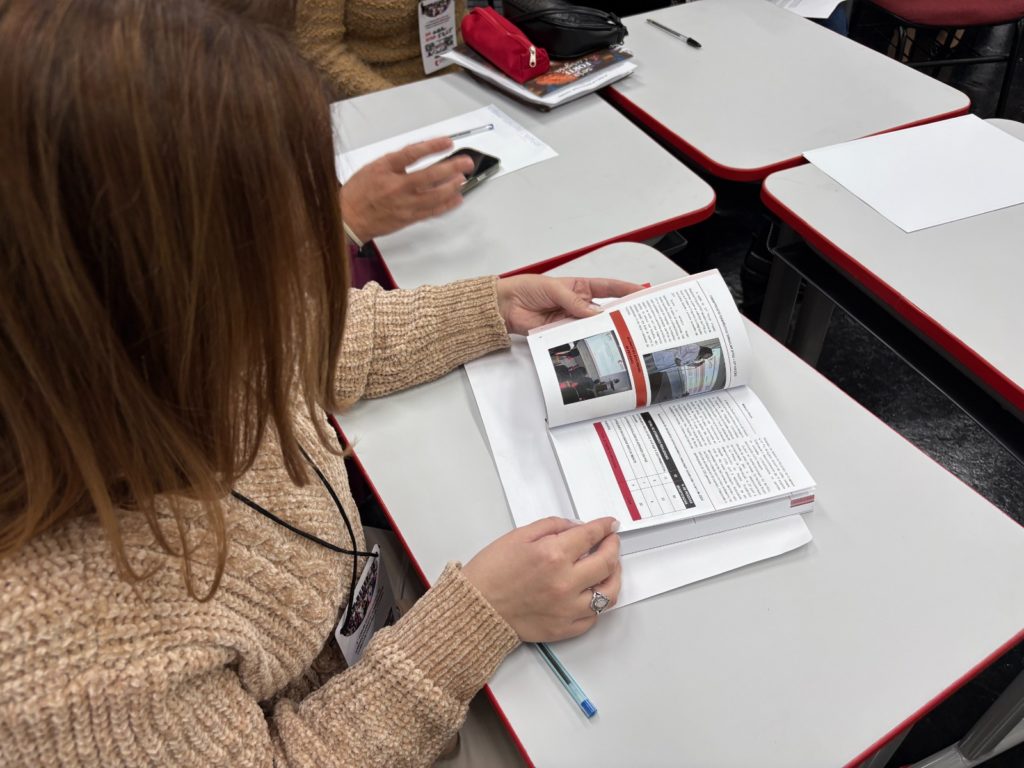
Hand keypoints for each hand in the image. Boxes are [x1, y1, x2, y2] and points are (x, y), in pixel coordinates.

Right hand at [341, 137, 473, 242]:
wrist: (348, 218)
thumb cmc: (358, 193)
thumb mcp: (374, 167)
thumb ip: (397, 161)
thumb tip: (421, 152)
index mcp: (385, 169)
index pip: (413, 153)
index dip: (433, 146)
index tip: (448, 142)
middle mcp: (396, 187)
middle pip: (429, 175)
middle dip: (451, 167)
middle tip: (465, 162)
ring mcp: (404, 204)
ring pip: (434, 196)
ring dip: (452, 187)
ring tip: (462, 179)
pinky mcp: (408, 218)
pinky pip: (431, 211)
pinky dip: (446, 205)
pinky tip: (456, 199)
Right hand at [463, 516, 621, 641]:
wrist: (475, 608)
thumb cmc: (491, 572)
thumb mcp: (518, 536)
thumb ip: (552, 526)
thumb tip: (576, 527)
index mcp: (553, 555)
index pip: (592, 536)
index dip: (604, 527)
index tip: (609, 525)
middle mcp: (565, 582)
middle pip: (607, 562)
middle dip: (613, 547)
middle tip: (611, 542)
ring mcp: (568, 608)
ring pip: (609, 593)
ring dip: (614, 576)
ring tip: (609, 568)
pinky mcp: (564, 628)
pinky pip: (594, 617)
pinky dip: (598, 602)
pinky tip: (593, 592)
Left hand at [495, 275, 642, 334]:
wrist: (506, 306)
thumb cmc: (527, 289)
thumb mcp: (554, 289)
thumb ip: (574, 302)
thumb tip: (594, 313)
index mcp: (579, 287)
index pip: (608, 288)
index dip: (625, 290)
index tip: (641, 292)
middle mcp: (578, 304)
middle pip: (604, 310)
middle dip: (619, 315)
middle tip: (636, 321)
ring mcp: (571, 319)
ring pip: (592, 326)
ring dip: (602, 330)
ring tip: (619, 335)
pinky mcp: (561, 333)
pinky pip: (577, 337)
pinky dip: (584, 340)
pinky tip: (594, 343)